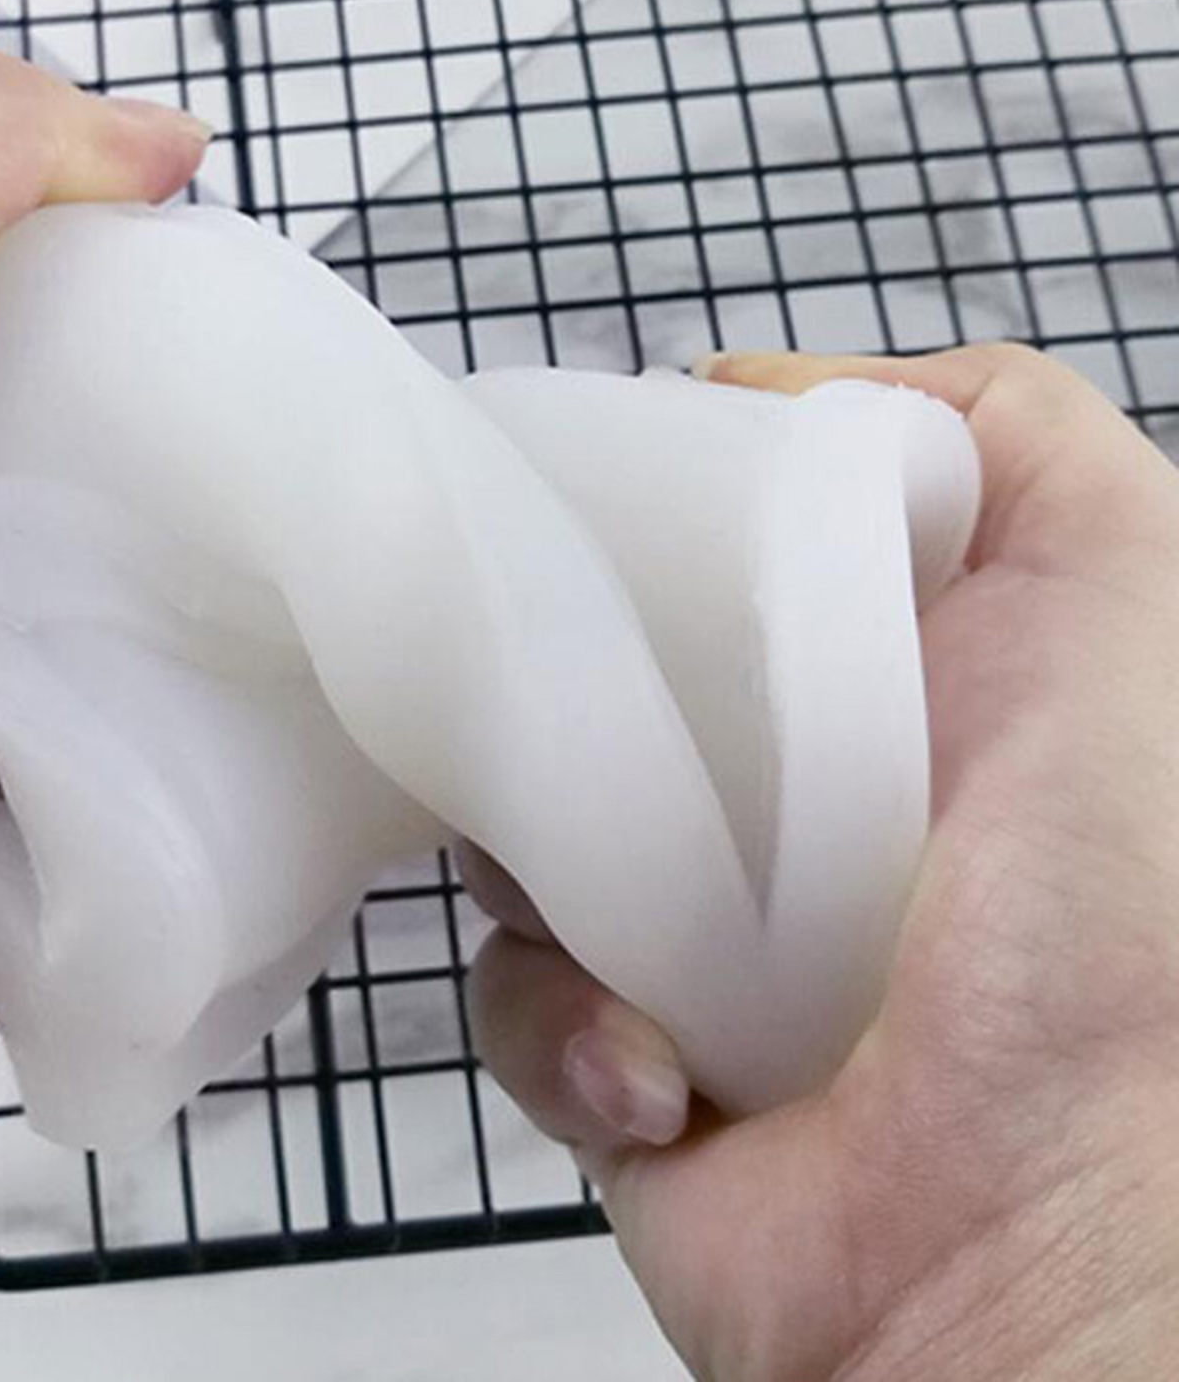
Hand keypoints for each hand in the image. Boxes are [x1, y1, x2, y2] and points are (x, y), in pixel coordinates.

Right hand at [467, 344, 1178, 1380]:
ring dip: (552, 878)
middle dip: (546, 689)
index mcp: (862, 686)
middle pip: (583, 682)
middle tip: (550, 703)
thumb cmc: (1103, 924)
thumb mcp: (1119, 589)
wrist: (1037, 1241)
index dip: (621, 524)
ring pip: (517, 828)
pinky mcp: (613, 1042)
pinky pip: (510, 989)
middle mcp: (773, 798)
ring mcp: (686, 926)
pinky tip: (662, 1077)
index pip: (689, 560)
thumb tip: (757, 385)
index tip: (555, 507)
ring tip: (652, 949)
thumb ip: (1003, 431)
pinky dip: (566, 1026)